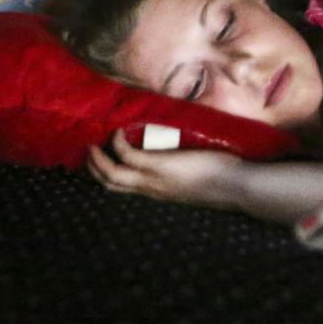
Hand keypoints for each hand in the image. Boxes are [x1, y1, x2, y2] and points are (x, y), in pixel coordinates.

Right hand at [86, 130, 238, 206]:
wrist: (234, 186)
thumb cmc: (222, 180)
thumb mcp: (194, 179)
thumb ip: (181, 170)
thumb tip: (181, 155)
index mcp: (158, 191)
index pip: (125, 188)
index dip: (109, 176)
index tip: (102, 162)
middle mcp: (150, 188)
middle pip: (111, 184)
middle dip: (95, 169)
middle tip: (89, 152)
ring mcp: (152, 178)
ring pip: (112, 174)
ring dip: (97, 159)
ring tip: (93, 143)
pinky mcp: (158, 165)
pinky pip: (126, 154)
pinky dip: (117, 143)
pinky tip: (118, 131)